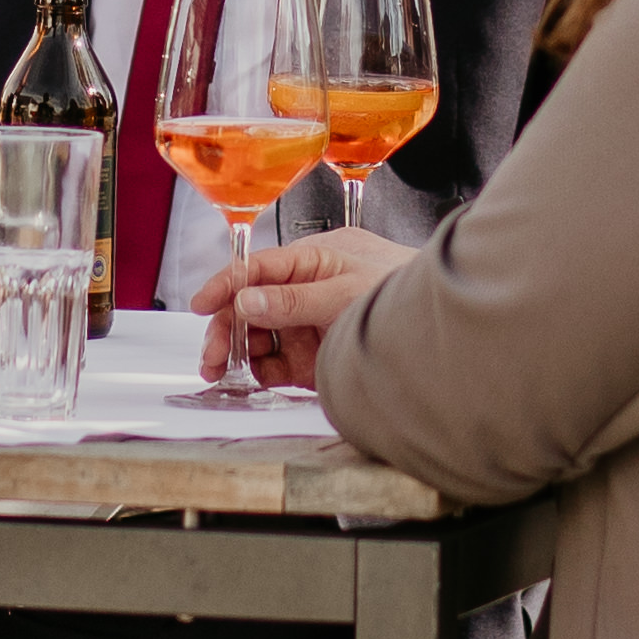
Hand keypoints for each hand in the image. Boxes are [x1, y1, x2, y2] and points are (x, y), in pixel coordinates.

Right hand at [189, 223, 414, 389]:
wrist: (437, 331)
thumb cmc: (400, 294)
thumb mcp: (345, 294)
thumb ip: (294, 300)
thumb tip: (246, 302)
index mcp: (312, 260)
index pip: (257, 268)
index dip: (225, 286)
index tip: (200, 305)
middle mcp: (305, 290)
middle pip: (251, 306)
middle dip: (227, 330)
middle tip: (212, 359)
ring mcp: (308, 322)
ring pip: (260, 336)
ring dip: (240, 354)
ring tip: (226, 372)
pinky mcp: (314, 354)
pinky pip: (279, 362)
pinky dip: (263, 371)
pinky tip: (257, 378)